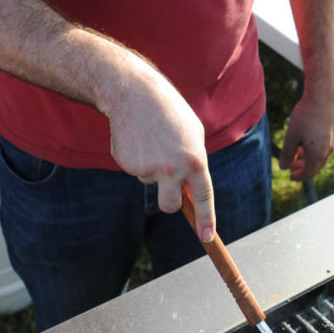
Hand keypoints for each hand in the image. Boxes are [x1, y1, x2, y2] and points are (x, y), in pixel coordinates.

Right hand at [104, 68, 215, 240]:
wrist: (134, 94)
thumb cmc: (169, 111)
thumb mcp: (193, 134)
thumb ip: (195, 161)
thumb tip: (191, 188)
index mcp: (194, 160)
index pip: (204, 198)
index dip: (206, 220)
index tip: (206, 238)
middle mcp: (172, 169)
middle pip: (169, 205)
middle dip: (169, 200)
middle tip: (167, 179)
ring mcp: (147, 169)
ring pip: (151, 182)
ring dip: (152, 168)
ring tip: (153, 140)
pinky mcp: (127, 165)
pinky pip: (136, 171)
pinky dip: (137, 159)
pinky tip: (138, 139)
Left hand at [279, 88, 333, 181]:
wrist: (324, 94)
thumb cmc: (306, 115)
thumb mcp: (291, 135)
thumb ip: (287, 153)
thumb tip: (283, 167)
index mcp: (318, 154)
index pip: (308, 172)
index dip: (298, 176)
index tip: (290, 176)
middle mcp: (329, 149)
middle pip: (316, 165)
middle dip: (303, 167)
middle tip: (292, 166)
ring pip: (321, 154)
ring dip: (309, 157)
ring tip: (298, 151)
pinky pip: (326, 145)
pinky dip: (316, 148)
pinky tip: (308, 138)